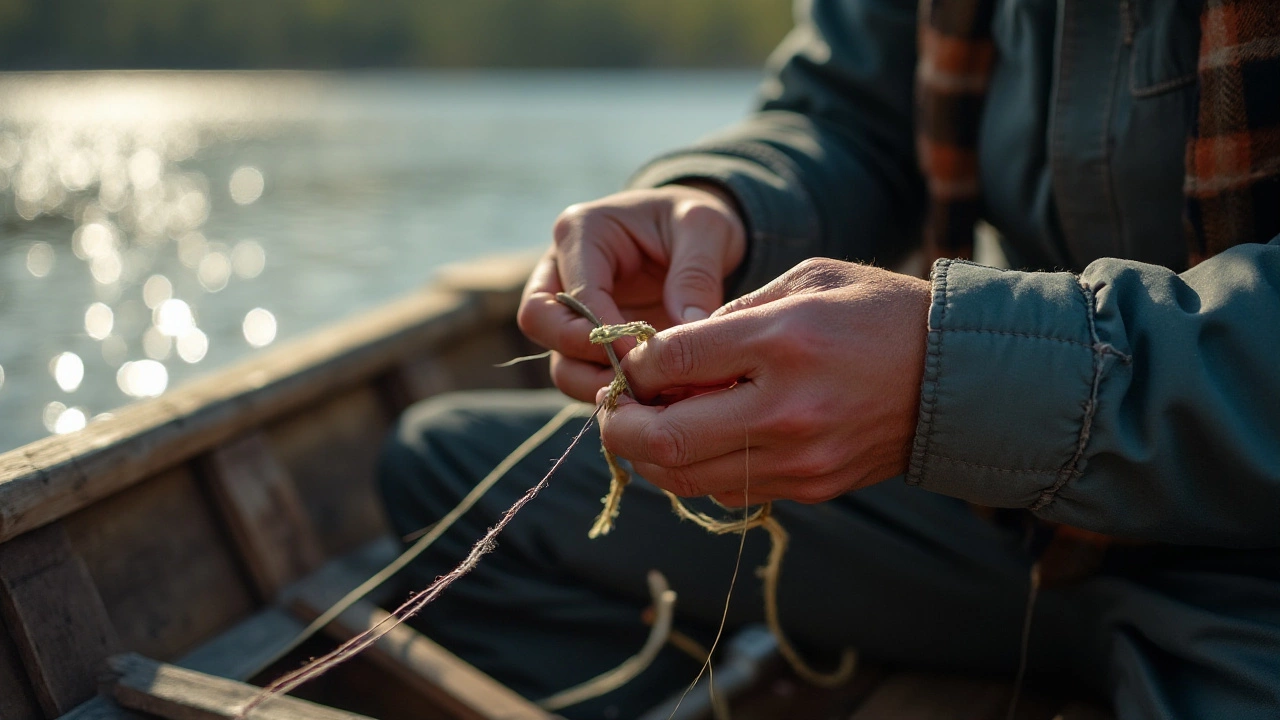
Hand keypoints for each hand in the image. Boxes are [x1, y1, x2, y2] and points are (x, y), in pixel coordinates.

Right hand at [518, 184, 745, 400]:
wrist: (693, 233)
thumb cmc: (693, 220)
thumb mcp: (707, 227)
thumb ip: (696, 273)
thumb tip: (688, 326)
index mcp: (582, 231)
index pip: (573, 292)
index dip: (605, 332)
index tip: (648, 357)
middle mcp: (560, 268)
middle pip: (538, 322)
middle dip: (583, 358)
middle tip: (634, 379)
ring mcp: (568, 308)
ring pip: (556, 358)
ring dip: (596, 383)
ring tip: (646, 397)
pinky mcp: (584, 339)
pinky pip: (581, 373)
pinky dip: (611, 390)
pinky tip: (650, 398)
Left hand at [598, 258, 930, 504]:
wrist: (959, 378)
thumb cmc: (879, 313)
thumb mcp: (807, 281)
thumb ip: (732, 316)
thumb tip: (669, 353)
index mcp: (785, 341)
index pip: (673, 361)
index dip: (635, 362)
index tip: (632, 358)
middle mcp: (786, 408)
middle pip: (664, 438)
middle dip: (617, 424)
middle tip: (610, 406)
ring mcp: (799, 458)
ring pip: (685, 477)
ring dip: (648, 454)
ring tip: (643, 425)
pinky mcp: (810, 487)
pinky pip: (725, 491)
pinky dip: (692, 470)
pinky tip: (693, 441)